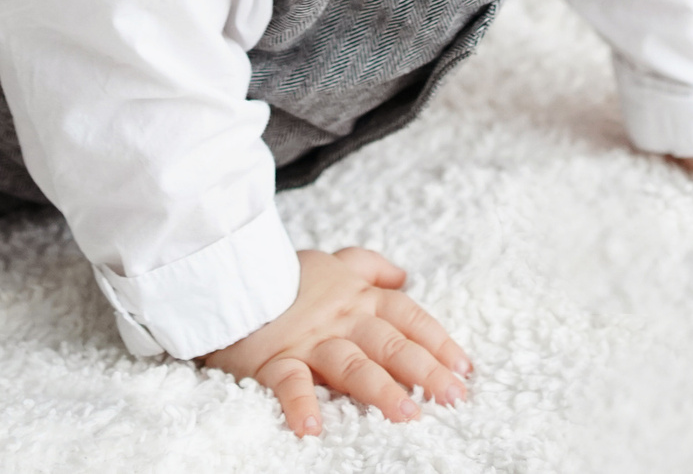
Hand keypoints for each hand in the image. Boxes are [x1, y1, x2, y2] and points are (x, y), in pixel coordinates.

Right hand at [200, 247, 469, 437]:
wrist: (228, 272)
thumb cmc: (281, 275)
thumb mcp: (330, 262)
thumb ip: (367, 267)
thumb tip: (403, 276)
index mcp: (357, 298)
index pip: (408, 317)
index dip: (438, 341)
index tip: (464, 368)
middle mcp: (340, 320)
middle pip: (389, 343)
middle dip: (425, 370)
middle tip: (452, 397)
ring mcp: (309, 341)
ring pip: (350, 363)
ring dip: (379, 389)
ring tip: (406, 415)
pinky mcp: (273, 360)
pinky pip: (290, 383)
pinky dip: (300, 405)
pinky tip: (312, 429)